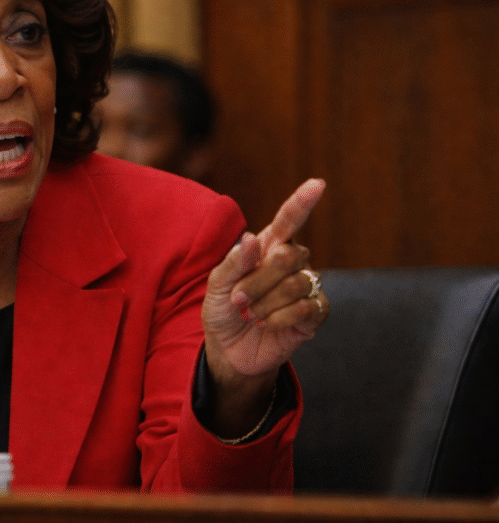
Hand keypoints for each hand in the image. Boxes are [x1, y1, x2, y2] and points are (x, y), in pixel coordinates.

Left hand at [202, 179, 327, 387]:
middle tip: (237, 299)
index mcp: (269, 246)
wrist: (229, 348)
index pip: (289, 220)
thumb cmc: (223, 309)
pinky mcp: (315, 314)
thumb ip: (233, 262)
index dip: (302, 202)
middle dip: (257, 281)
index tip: (317, 184)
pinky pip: (306, 308)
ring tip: (249, 314)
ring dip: (265, 303)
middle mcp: (292, 262)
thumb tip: (251, 239)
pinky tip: (266, 324)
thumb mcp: (216, 285)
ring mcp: (307, 286)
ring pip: (296, 284)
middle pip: (289, 256)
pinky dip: (278, 318)